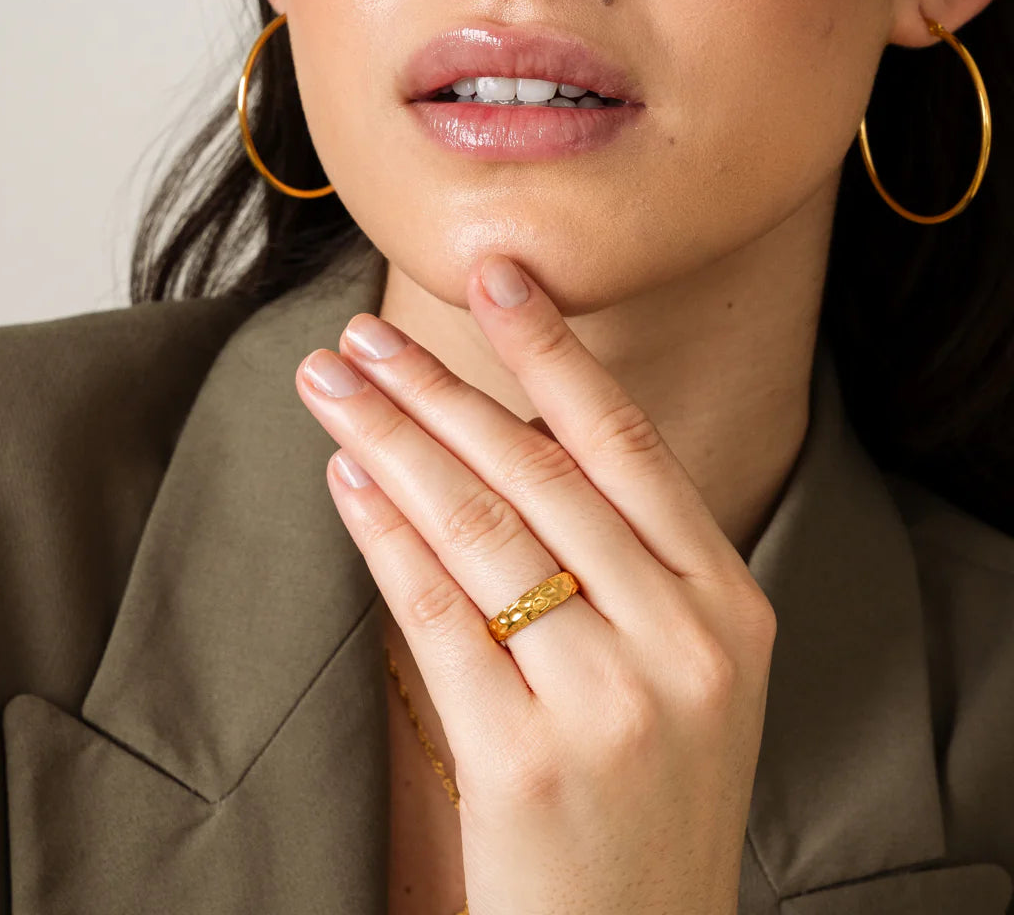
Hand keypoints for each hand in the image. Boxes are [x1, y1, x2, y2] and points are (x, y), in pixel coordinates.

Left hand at [293, 252, 776, 914]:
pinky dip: (383, 535)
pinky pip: (436, 614)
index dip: (553, 349)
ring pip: (477, 529)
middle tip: (362, 338)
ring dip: (392, 442)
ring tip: (332, 386)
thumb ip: (618, 556)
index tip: (496, 272)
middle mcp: (681, 640)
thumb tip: (496, 432)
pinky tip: (346, 480)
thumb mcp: (676, 665)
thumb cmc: (646, 788)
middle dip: (438, 389)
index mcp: (727, 603)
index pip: (627, 442)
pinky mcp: (527, 759)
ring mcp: (610, 701)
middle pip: (537, 473)